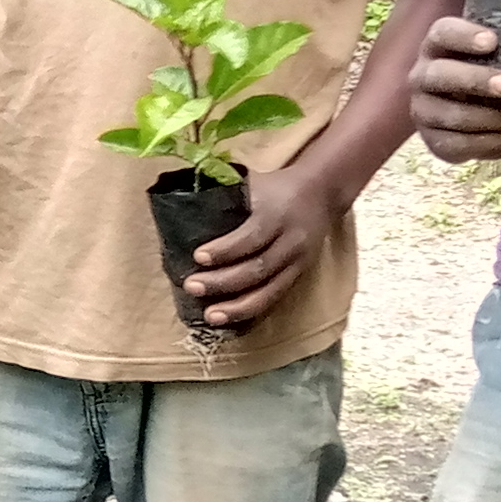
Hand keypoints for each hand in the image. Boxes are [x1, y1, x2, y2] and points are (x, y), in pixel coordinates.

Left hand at [182, 158, 336, 329]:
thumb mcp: (252, 182)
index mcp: (276, 214)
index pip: (251, 236)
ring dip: (237, 307)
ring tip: (210, 316)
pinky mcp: (298, 275)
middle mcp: (290, 240)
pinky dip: (252, 311)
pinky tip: (231, 319)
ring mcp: (297, 261)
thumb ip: (223, 192)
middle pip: (258, 268)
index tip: (197, 257)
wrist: (320, 193)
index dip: (225, 250)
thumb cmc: (275, 187)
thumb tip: (180, 200)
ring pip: (269, 290)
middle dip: (223, 281)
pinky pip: (276, 298)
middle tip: (192, 286)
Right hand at [410, 13, 500, 162]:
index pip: (442, 32)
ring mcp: (423, 111)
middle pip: (440, 74)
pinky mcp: (432, 141)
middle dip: (475, 79)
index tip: (492, 40)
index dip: (464, 36)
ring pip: (450, 115)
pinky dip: (489, 141)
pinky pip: (457, 144)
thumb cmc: (491, 72)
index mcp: (438, 45)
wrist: (479, 111)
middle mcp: (422, 76)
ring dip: (491, 116)